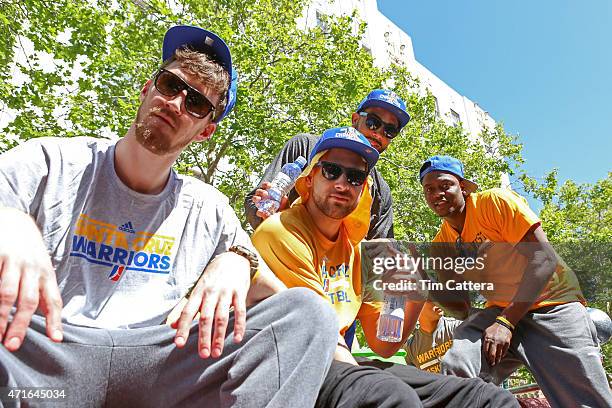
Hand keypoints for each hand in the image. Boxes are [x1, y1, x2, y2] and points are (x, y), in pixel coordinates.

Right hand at [0, 208, 62, 350]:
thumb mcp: (42, 268)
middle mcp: (32, 268)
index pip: (54, 299)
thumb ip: (43, 292)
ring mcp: (12, 262)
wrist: (14, 221)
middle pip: (29, 300)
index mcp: (46, 274)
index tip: (56, 339)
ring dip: (1, 316)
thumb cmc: (29, 252)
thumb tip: (50, 320)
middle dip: (21, 325)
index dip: (56, 320)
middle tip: (13, 344)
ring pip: (7, 293)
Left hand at [171, 252, 249, 358]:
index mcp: (198, 293)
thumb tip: (171, 325)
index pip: (188, 312)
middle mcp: (210, 293)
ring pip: (221, 317)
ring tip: (217, 352)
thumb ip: (185, 308)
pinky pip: (240, 311)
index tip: (179, 344)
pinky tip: (237, 339)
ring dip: (219, 336)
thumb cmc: (212, 278)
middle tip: (203, 355)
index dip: (183, 328)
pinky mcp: (240, 292)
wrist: (233, 259)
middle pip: (205, 317)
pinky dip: (239, 326)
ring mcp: (226, 292)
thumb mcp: (197, 289)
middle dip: (203, 337)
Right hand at [251, 182, 288, 218]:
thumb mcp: (285, 205)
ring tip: (259, 199)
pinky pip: (258, 212)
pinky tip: (261, 212)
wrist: (281, 219)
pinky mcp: (260, 213)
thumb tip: (284, 197)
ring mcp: (260, 204)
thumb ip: (284, 202)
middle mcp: (263, 197)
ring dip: (256, 198)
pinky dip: (259, 212)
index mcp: (269, 193)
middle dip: (261, 191)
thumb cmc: (283, 209)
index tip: (269, 186)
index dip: (266, 185)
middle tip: (265, 194)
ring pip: (255, 198)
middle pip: (259, 191)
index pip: (265, 186)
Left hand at [482, 322, 511, 365]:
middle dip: (491, 360)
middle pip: (492, 354)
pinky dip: (502, 355)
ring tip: (496, 363)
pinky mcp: (507, 343)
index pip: (485, 350)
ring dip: (497, 359)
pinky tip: (501, 357)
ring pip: (498, 354)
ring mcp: (501, 342)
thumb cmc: (493, 329)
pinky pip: (504, 351)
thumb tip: (481, 347)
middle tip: (491, 364)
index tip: (486, 360)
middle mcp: (494, 341)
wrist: (503, 324)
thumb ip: (484, 339)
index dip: (486, 356)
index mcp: (487, 338)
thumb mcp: (486, 332)